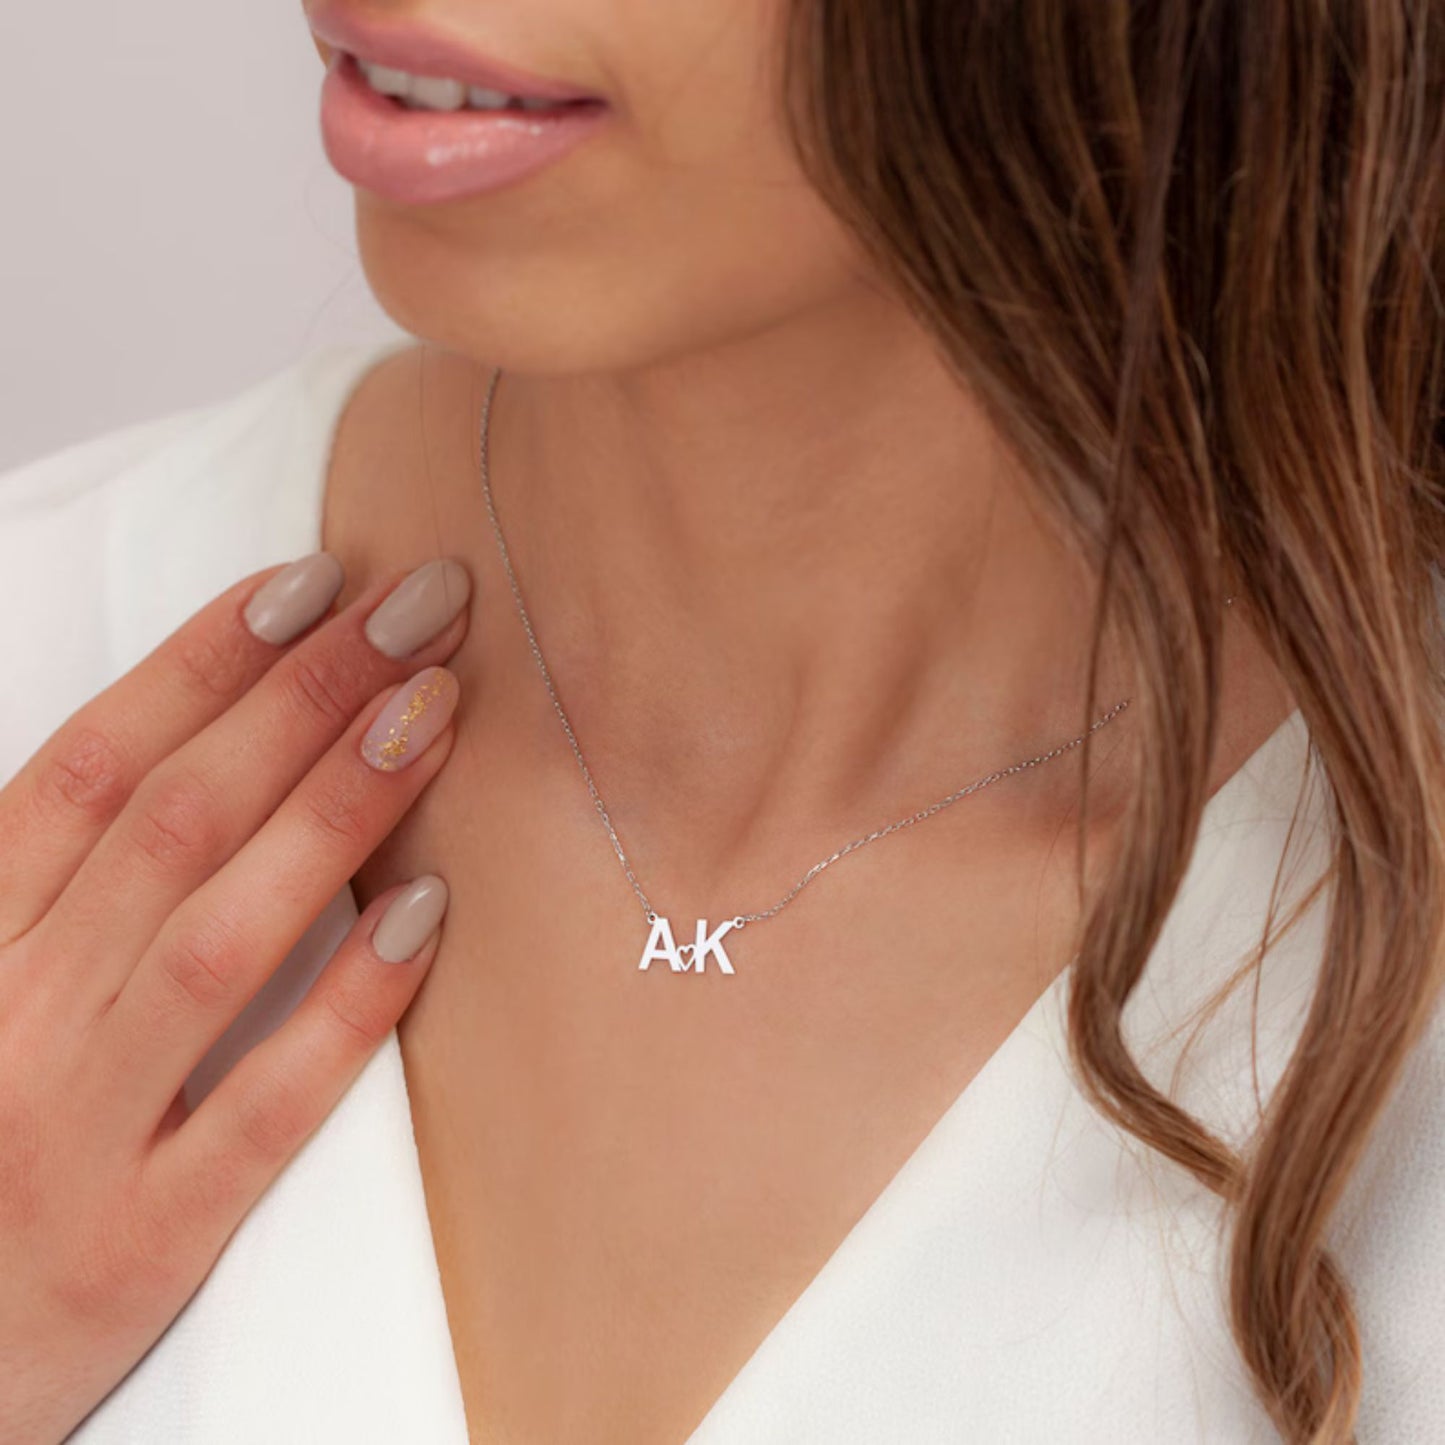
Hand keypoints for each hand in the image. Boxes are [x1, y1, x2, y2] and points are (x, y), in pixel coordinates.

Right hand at [0, 552, 470, 1442]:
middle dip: (305, 697)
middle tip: (419, 608)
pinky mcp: (135, 1241)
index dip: (206, 662)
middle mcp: (8, 1017)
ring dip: (334, 813)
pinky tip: (428, 916)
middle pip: (173, 820)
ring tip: (435, 714)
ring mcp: (69, 1132)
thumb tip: (200, 744)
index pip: (93, 765)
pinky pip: (259, 1107)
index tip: (315, 584)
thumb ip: (61, 883)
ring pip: (216, 934)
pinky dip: (344, 1005)